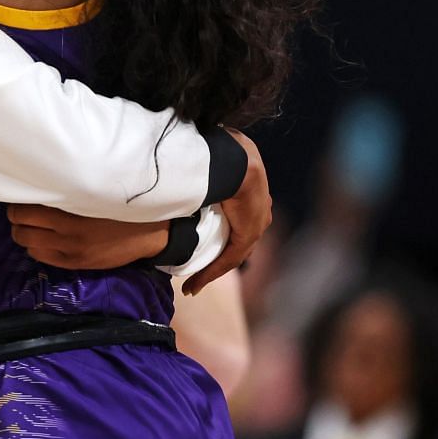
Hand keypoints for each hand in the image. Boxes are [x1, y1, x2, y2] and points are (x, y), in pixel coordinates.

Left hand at [5, 205, 169, 269]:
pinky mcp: (75, 264)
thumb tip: (39, 183)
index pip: (26, 210)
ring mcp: (70, 252)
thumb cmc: (122, 206)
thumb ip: (69, 192)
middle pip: (21, 228)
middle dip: (16, 217)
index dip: (18, 202)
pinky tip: (42, 238)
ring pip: (27, 244)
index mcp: (73, 213)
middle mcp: (68, 235)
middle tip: (21, 208)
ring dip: (24, 233)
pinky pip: (41, 257)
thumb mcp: (96, 194)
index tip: (22, 194)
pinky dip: (35, 247)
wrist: (149, 234)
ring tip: (30, 223)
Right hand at [184, 131, 268, 295]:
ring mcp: (256, 222)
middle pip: (235, 240)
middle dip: (214, 259)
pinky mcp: (249, 233)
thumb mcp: (210, 161)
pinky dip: (211, 273)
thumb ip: (201, 168)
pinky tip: (194, 285)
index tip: (197, 246)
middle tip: (194, 276)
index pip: (235, 218)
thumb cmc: (217, 152)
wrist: (235, 159)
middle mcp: (258, 208)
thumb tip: (179, 159)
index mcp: (250, 189)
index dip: (217, 234)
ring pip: (232, 253)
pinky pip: (229, 259)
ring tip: (191, 285)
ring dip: (211, 270)